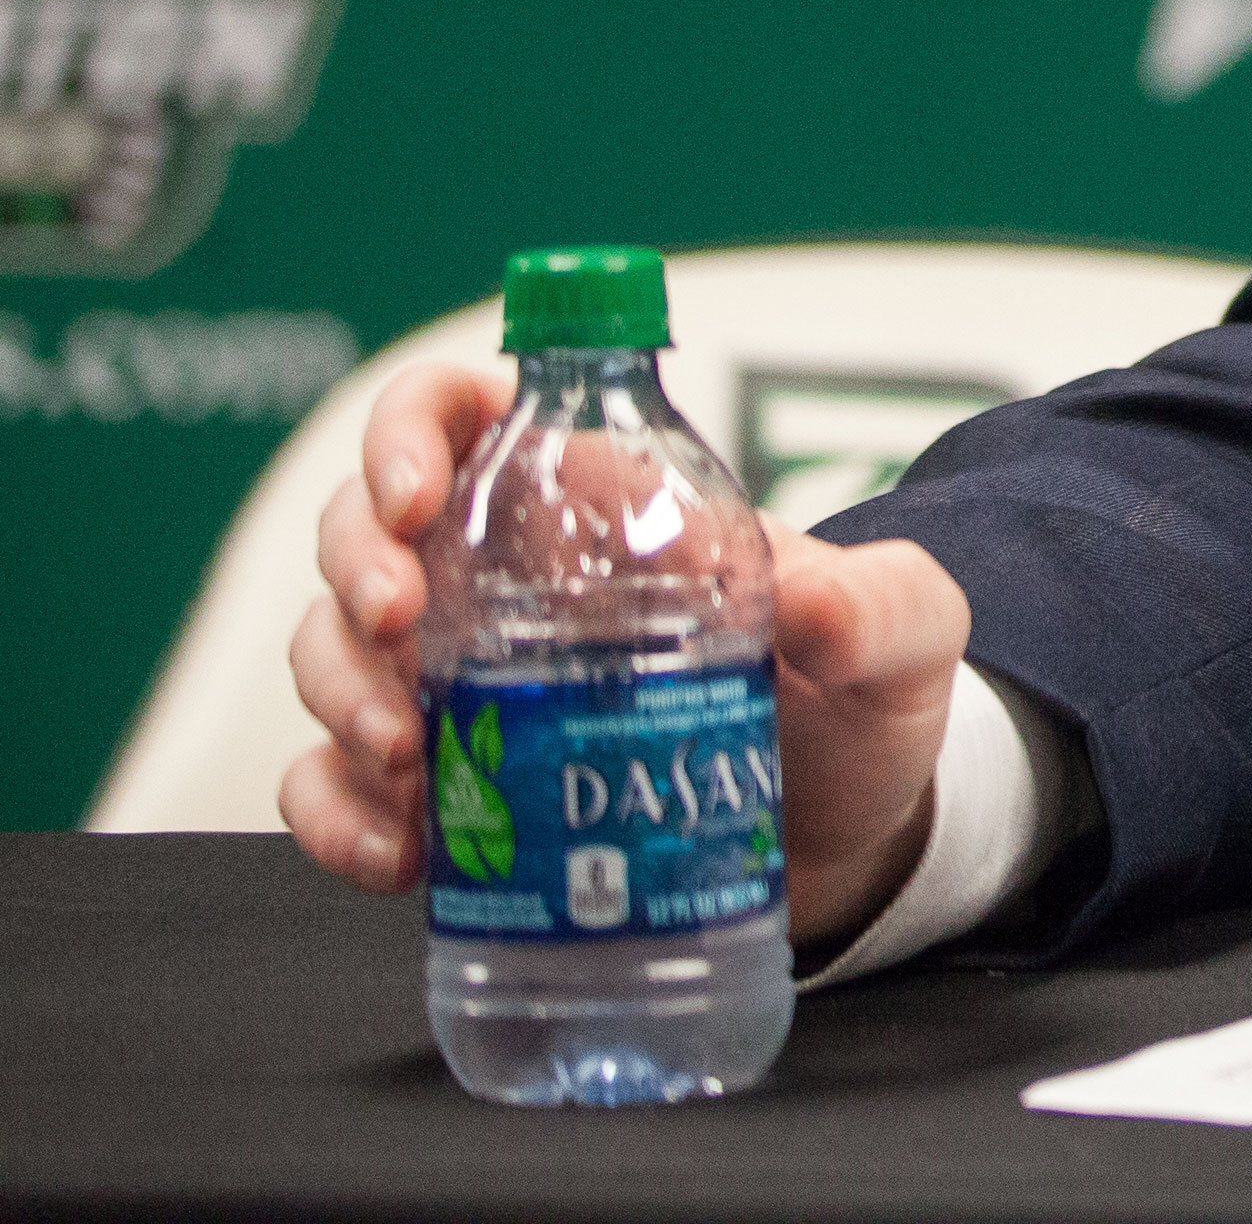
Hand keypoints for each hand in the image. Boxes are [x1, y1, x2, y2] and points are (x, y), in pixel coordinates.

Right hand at [278, 360, 977, 948]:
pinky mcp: (456, 793)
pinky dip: (332, 816)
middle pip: (364, 527)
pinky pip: (334, 788)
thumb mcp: (904, 637)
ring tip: (408, 754)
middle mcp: (514, 584)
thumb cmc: (863, 706)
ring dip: (337, 696)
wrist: (853, 842)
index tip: (415, 497)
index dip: (410, 430)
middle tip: (397, 629)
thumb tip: (811, 604)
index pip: (466, 414)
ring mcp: (470, 689)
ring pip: (331, 653)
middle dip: (353, 566)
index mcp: (606, 504)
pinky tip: (394, 852)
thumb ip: (881, 606)